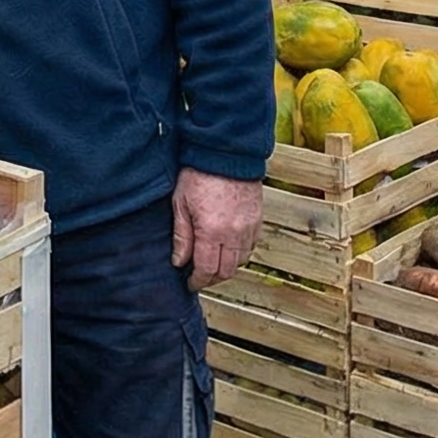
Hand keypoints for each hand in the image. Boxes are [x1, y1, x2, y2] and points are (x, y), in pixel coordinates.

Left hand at [172, 168, 261, 290]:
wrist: (226, 153)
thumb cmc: (199, 174)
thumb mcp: (180, 204)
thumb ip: (181, 236)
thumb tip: (179, 262)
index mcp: (212, 231)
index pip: (207, 270)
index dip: (198, 281)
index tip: (190, 284)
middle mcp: (234, 233)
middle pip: (226, 271)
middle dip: (212, 279)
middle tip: (200, 277)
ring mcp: (249, 227)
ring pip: (241, 261)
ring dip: (226, 267)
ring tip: (212, 263)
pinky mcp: (258, 220)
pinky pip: (251, 246)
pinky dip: (239, 253)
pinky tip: (227, 248)